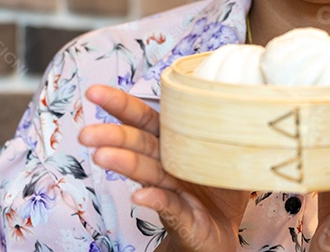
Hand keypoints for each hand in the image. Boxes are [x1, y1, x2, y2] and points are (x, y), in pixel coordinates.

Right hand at [78, 85, 249, 251]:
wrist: (220, 235)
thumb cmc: (218, 191)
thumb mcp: (225, 154)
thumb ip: (221, 127)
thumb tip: (241, 93)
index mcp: (173, 144)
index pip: (144, 119)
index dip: (121, 105)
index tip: (95, 93)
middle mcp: (166, 165)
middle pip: (138, 145)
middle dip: (112, 136)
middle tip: (88, 133)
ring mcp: (172, 191)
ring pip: (148, 173)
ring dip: (125, 164)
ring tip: (103, 157)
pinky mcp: (182, 216)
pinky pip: (169, 206)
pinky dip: (155, 200)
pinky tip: (140, 196)